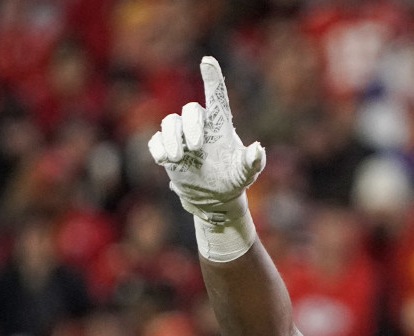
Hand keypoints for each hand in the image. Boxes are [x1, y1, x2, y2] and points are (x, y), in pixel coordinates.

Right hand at [149, 56, 265, 225]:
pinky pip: (156, 140)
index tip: (207, 61)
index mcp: (220, 124)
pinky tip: (165, 160)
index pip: (216, 96)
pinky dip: (159, 148)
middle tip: (196, 146)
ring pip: (169, 122)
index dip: (212, 78)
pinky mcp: (167, 149)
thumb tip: (257, 148)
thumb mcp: (246, 172)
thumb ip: (253, 161)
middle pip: (190, 110)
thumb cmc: (233, 178)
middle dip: (190, 125)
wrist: (214, 196)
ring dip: (171, 138)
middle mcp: (199, 125)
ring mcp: (181, 137)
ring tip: (178, 158)